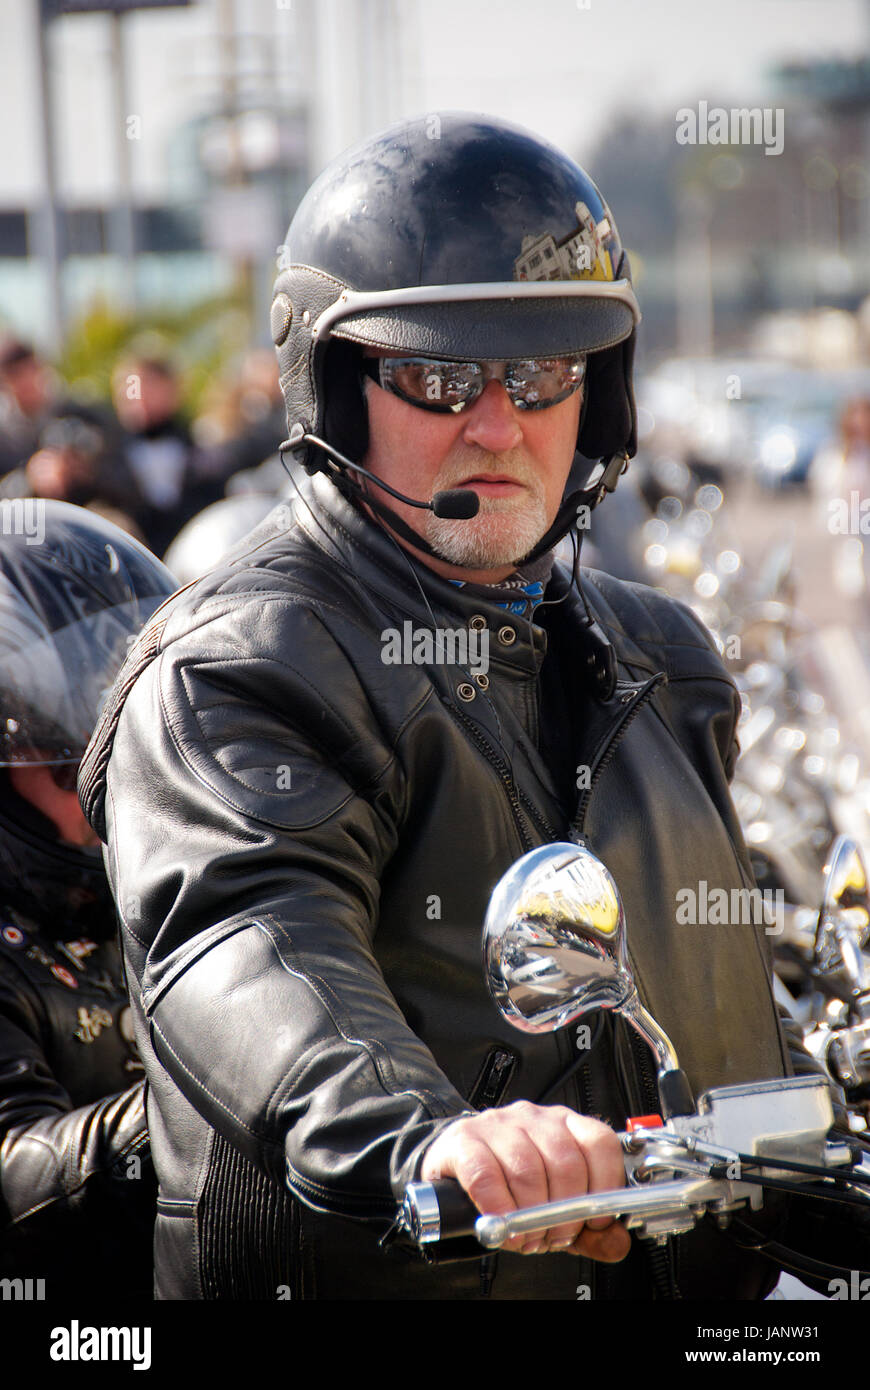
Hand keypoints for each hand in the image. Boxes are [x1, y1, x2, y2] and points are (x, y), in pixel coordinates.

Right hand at [420, 1101, 630, 1260]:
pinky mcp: (465, 1139)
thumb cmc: (513, 1186)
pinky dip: (497, 1206)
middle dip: (562, 1213)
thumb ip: (591, 1230)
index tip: (596, 1219)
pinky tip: (501, 1222)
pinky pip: (486, 1174)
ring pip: (527, 1169)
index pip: (599, 1142)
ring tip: (525, 1236)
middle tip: (551, 1236)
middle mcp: (535, 1119)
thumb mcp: (558, 1209)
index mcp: (566, 1126)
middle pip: (565, 1162)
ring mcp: (499, 1124)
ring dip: (529, 1215)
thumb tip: (616, 1242)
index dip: (604, 1185)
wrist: (457, 1167)